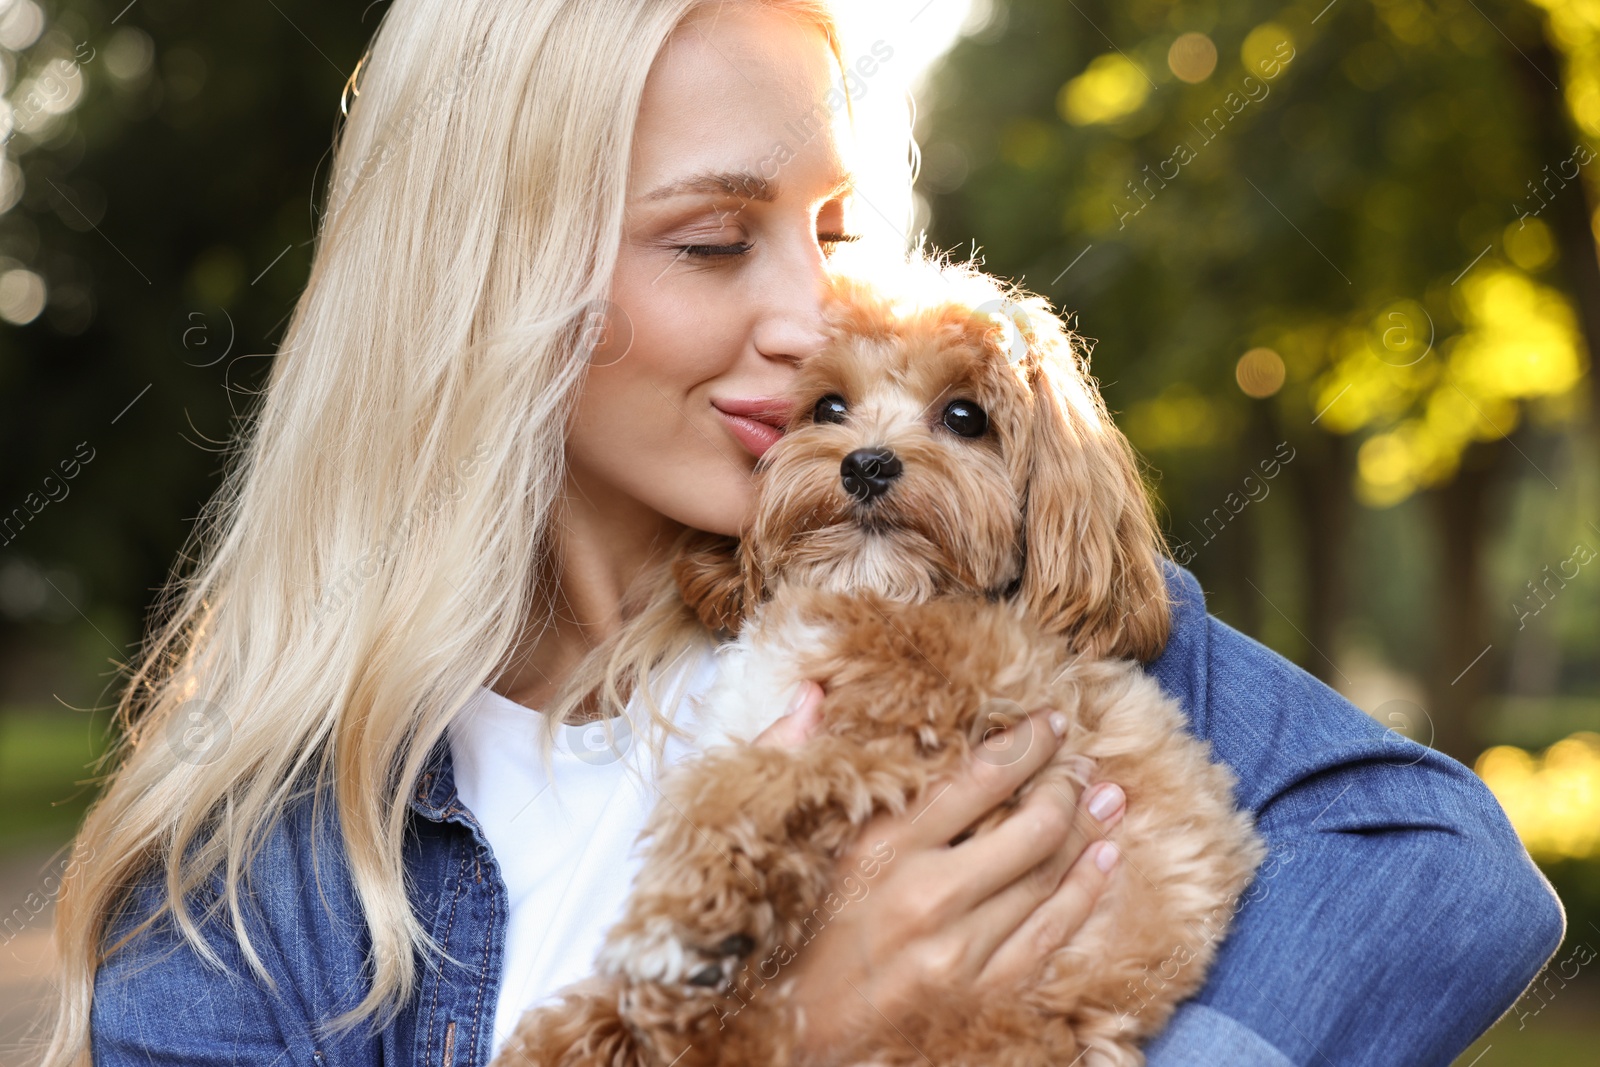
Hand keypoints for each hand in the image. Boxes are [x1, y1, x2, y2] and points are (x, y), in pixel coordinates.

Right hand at [751, 682, 1126, 1065]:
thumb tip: (812, 693)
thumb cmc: (771, 930)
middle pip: (1029, 826)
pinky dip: (1084, 893)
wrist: (774, 1037)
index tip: (1050, 721)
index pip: (978, 777)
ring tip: (1110, 798)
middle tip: (1082, 760)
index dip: (1025, 744)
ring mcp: (956, 951)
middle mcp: (925, 896)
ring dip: (1089, 831)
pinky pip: (1049, 936)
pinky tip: (1104, 862)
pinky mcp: (975, 995)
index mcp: (877, 846)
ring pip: (1047, 877)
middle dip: (1066, 783)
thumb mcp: (766, 835)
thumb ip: (787, 755)